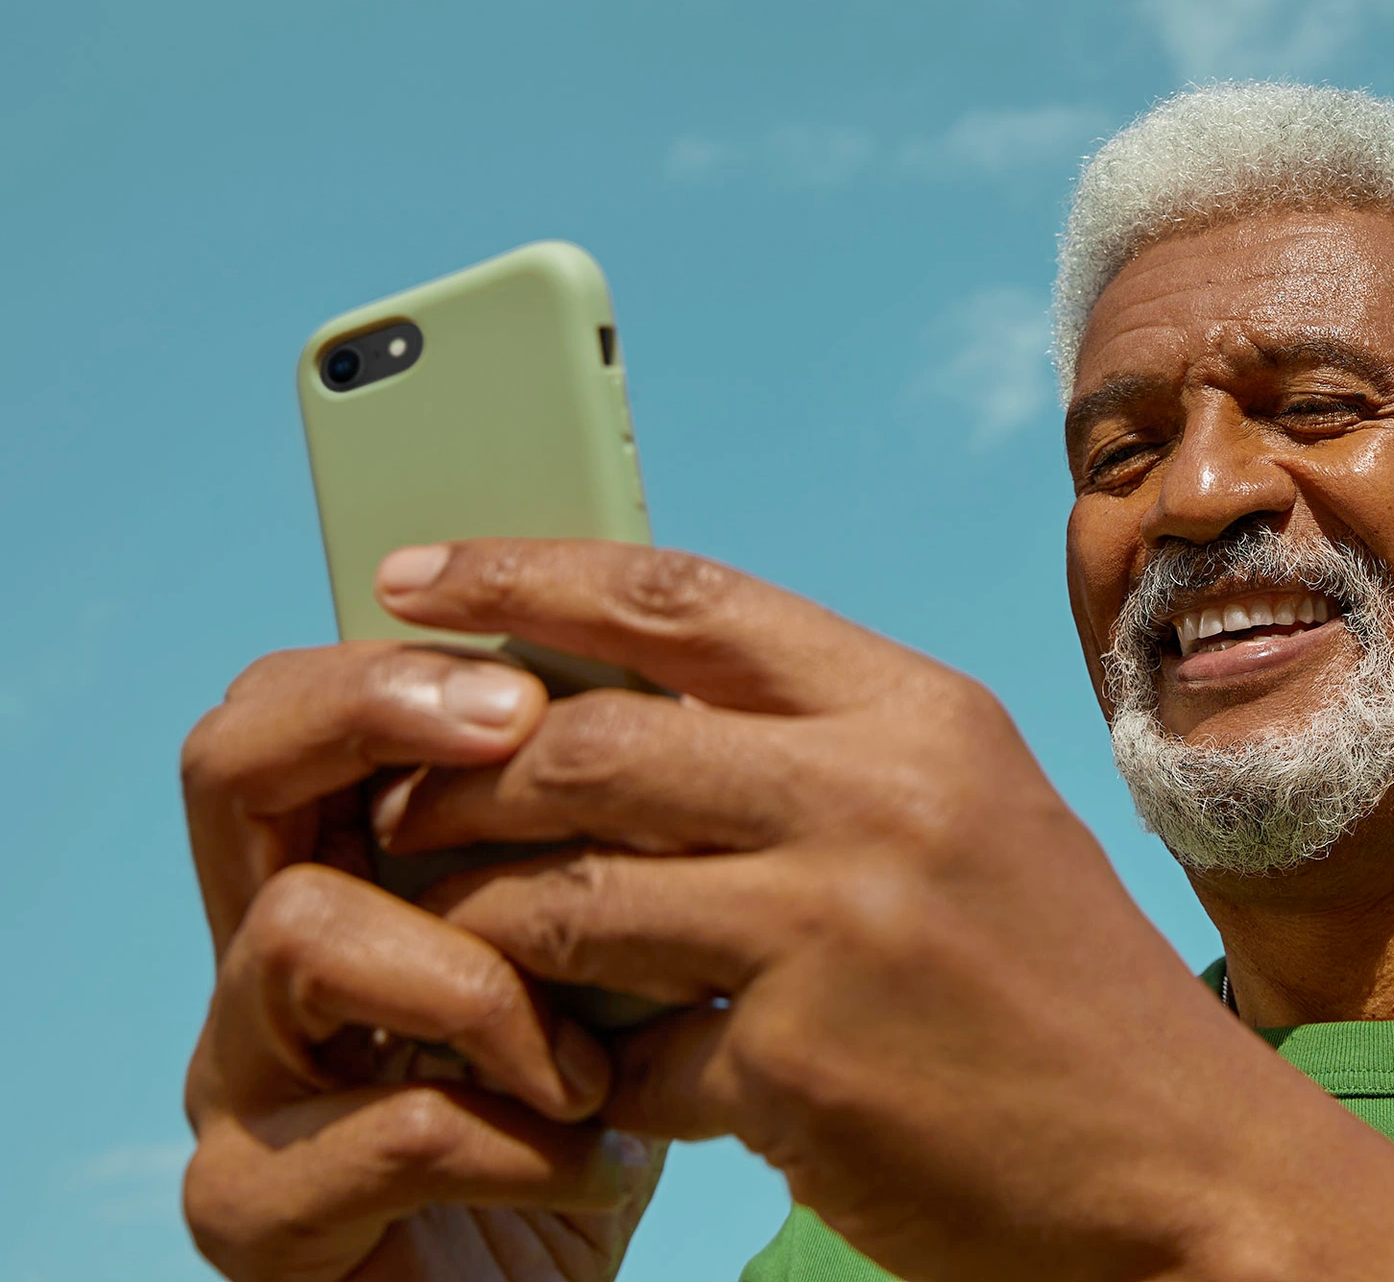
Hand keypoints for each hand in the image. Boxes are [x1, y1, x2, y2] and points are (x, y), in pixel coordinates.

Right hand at [180, 640, 663, 1281]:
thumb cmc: (610, 1106)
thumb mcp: (625, 937)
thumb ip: (610, 826)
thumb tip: (685, 681)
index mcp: (348, 867)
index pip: (305, 699)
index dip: (400, 653)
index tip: (531, 664)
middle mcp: (264, 957)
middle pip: (232, 766)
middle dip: (372, 718)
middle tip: (514, 730)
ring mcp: (241, 1084)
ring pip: (304, 932)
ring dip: (484, 977)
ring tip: (592, 1059)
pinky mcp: (254, 1215)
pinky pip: (390, 1123)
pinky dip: (525, 1139)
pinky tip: (602, 1161)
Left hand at [376, 538, 1393, 1281]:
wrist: (1184, 1157)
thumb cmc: (1058, 984)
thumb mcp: (966, 818)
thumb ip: (823, 753)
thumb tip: (621, 718)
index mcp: (923, 709)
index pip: (688, 597)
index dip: (531, 573)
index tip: (413, 575)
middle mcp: (883, 790)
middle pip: (594, 736)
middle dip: (460, 771)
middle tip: (391, 803)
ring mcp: (841, 926)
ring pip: (568, 891)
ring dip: (476, 925)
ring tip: (439, 944)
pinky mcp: (802, 1067)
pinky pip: (622, 1050)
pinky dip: (577, 1069)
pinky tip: (574, 1085)